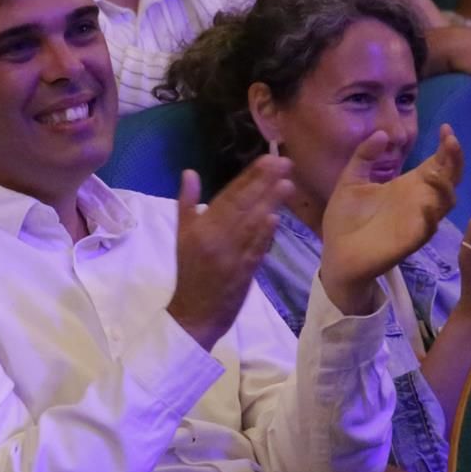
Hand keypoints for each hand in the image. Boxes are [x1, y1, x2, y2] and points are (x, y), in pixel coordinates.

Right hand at [166, 156, 292, 350]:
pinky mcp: (243, 272)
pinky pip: (254, 250)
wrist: (194, 312)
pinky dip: (264, 235)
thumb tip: (189, 172)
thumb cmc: (189, 271)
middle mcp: (215, 237)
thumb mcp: (182, 234)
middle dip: (264, 183)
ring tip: (288, 184)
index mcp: (201, 226)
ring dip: (270, 203)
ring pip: (251, 225)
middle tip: (284, 162)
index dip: (249, 177)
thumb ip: (187, 202)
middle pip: (242, 205)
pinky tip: (276, 219)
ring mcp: (230, 255)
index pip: (228, 195)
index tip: (267, 159)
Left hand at [319, 125, 461, 314]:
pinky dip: (432, 215)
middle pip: (450, 178)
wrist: (335, 254)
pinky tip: (427, 204)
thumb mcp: (350, 180)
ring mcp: (419, 220)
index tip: (446, 128)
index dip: (446, 147)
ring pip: (446, 201)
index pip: (437, 163)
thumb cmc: (345, 219)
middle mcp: (419, 200)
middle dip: (455, 160)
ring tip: (434, 170)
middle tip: (451, 141)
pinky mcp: (412, 239)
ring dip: (446, 185)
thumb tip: (382, 133)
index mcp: (407, 185)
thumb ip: (364, 156)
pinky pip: (430, 227)